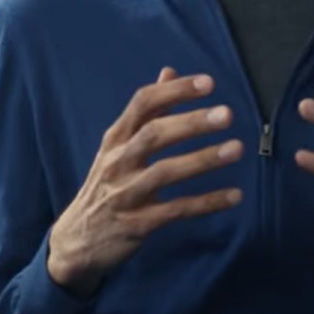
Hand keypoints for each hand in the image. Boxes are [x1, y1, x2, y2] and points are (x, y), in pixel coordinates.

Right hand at [47, 67, 243, 297]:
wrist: (76, 241)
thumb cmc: (105, 186)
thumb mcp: (117, 147)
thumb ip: (146, 111)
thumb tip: (169, 72)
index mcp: (115, 139)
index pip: (142, 104)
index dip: (175, 91)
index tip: (208, 83)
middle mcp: (117, 162)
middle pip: (154, 135)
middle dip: (191, 123)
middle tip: (227, 114)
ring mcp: (125, 194)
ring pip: (164, 172)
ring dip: (202, 159)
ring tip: (237, 148)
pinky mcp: (136, 224)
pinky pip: (175, 210)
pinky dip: (206, 202)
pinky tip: (234, 196)